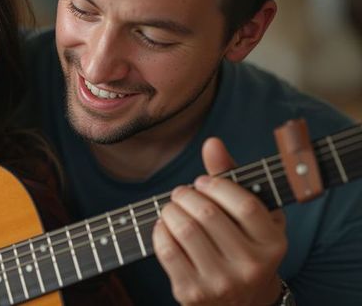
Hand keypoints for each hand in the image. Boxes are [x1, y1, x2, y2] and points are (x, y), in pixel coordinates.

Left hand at [152, 137, 286, 305]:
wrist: (240, 302)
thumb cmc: (244, 245)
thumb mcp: (253, 216)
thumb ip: (232, 177)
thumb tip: (212, 143)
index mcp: (273, 245)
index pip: (245, 205)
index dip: (217, 185)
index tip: (202, 181)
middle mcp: (251, 267)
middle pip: (207, 215)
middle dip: (186, 195)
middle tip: (181, 192)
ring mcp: (221, 283)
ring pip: (185, 230)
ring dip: (171, 210)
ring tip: (172, 207)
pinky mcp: (192, 293)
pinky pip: (167, 251)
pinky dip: (160, 231)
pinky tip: (165, 226)